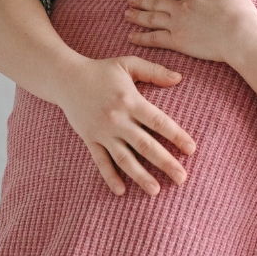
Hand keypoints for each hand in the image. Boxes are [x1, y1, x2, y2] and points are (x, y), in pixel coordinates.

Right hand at [53, 55, 196, 195]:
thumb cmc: (101, 70)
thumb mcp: (128, 63)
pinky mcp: (90, 139)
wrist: (65, 78)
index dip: (176, 136)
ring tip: (156, 190)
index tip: (191, 149)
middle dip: (165, 162)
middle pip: (145, 145)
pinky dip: (110, 177)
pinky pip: (101, 161)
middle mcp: (117, 119)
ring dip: (141, 176)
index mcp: (130, 101)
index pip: (158, 122)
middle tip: (182, 178)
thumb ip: (155, 71)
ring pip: (124, 158)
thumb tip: (179, 78)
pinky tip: (121, 191)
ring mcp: (102, 132)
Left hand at [125, 0, 256, 66]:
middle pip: (156, 2)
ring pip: (151, 18)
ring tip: (126, 14)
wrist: (239, 34)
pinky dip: (141, 37)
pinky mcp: (177, 42)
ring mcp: (177, 24)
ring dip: (137, 15)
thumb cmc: (240, 12)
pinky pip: (154, 38)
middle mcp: (181, 7)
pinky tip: (131, 36)